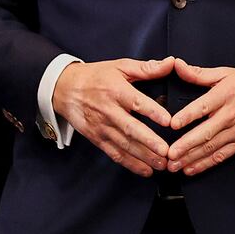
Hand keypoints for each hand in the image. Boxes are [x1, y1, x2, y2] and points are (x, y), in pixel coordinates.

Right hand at [52, 57, 176, 175]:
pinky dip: (129, 163)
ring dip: (143, 156)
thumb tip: (171, 63)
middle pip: (130, 129)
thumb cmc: (96, 76)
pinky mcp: (96, 138)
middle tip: (166, 151)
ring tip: (161, 164)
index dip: (153, 112)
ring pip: (124, 144)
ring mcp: (101, 127)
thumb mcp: (121, 66)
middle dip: (149, 142)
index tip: (169, 121)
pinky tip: (145, 170)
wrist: (63, 88)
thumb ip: (147, 68)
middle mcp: (109, 111)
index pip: (137, 103)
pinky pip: (114, 153)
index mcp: (117, 91)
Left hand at [165, 61, 234, 174]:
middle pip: (207, 132)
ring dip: (191, 158)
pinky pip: (222, 155)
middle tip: (169, 153)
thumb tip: (177, 65)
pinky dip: (206, 164)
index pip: (204, 106)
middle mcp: (231, 114)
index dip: (188, 115)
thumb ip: (199, 73)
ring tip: (174, 165)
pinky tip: (191, 169)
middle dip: (186, 145)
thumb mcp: (227, 74)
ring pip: (212, 147)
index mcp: (225, 94)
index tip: (173, 124)